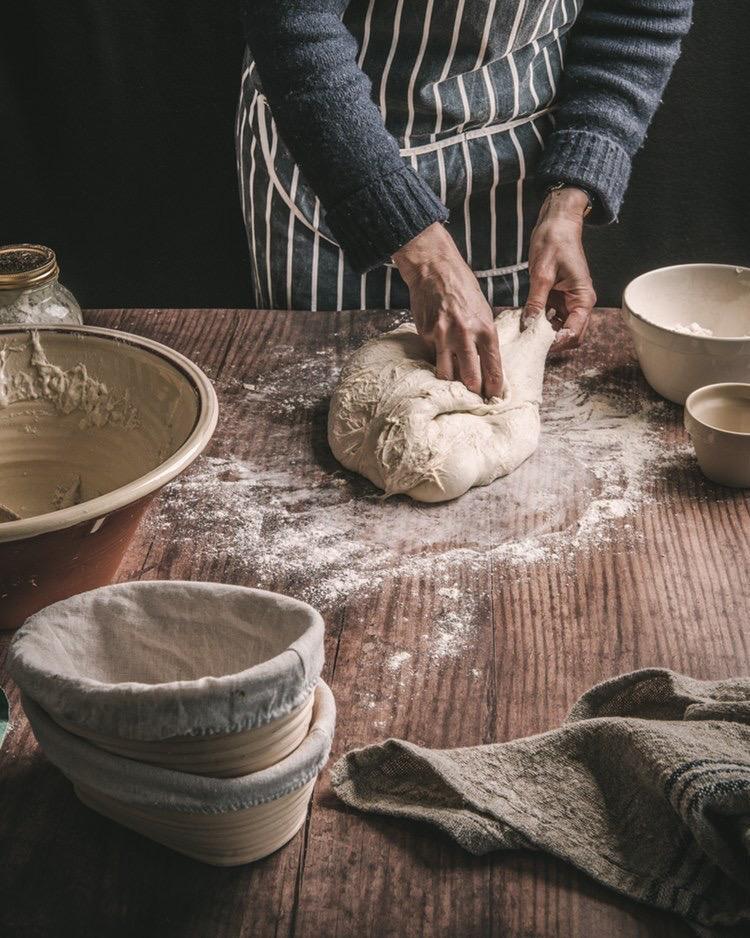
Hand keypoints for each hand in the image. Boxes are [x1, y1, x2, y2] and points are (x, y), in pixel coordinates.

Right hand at [393, 223, 502, 397]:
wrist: (435, 270)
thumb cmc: (462, 289)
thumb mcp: (483, 311)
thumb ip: (484, 337)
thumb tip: (486, 363)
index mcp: (485, 329)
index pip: (493, 368)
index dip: (494, 387)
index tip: (493, 397)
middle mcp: (465, 335)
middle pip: (470, 378)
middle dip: (473, 393)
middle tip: (475, 400)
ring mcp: (443, 336)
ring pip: (447, 374)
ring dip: (452, 383)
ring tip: (454, 388)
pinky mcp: (426, 335)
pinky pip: (433, 357)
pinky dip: (438, 361)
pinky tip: (439, 359)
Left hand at [524, 187, 595, 350]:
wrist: (557, 223)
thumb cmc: (554, 241)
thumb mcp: (542, 271)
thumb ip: (536, 300)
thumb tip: (529, 324)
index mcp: (582, 297)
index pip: (575, 332)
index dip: (558, 342)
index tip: (538, 346)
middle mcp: (579, 303)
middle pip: (571, 336)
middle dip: (553, 343)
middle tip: (529, 344)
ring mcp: (569, 302)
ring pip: (560, 329)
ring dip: (545, 335)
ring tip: (525, 335)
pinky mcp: (558, 299)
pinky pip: (551, 318)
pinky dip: (540, 324)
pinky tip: (525, 322)